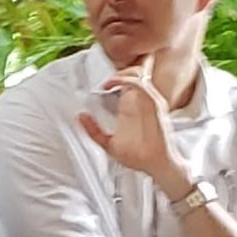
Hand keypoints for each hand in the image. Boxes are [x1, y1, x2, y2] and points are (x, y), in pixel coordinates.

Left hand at [79, 56, 191, 196]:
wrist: (156, 166)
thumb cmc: (137, 157)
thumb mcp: (108, 143)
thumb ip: (94, 131)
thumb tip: (80, 117)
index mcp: (131, 108)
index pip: (127, 82)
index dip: (115, 76)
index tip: (101, 84)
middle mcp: (141, 102)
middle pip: (134, 73)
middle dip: (119, 70)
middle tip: (106, 80)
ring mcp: (149, 102)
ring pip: (139, 76)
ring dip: (123, 74)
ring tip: (109, 82)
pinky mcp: (155, 106)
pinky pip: (145, 87)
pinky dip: (131, 81)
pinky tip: (119, 85)